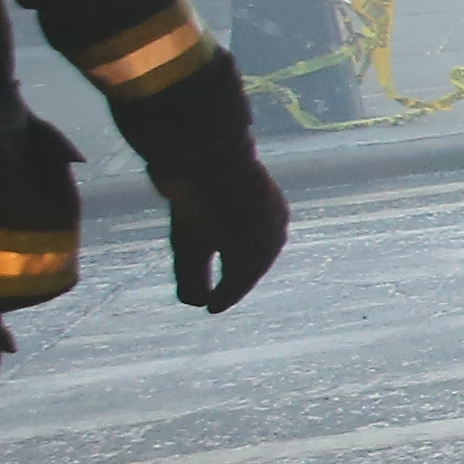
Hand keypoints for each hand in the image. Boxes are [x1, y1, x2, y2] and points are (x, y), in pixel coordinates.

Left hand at [167, 154, 290, 311]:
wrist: (210, 153)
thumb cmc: (199, 205)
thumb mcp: (188, 247)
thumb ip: (191, 280)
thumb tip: (197, 303)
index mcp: (258, 255)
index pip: (239, 284)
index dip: (223, 298)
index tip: (210, 310)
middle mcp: (276, 237)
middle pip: (253, 264)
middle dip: (238, 278)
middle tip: (222, 290)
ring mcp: (275, 213)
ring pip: (260, 243)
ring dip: (245, 255)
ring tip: (229, 261)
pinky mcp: (267, 193)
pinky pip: (260, 224)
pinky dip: (247, 234)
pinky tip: (235, 232)